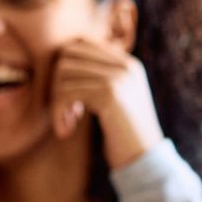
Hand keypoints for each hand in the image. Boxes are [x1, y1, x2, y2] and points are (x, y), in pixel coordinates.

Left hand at [50, 37, 160, 168]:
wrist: (144, 159)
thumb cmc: (123, 133)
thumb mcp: (114, 99)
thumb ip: (97, 77)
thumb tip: (62, 60)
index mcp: (128, 63)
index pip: (82, 43)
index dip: (65, 69)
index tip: (69, 95)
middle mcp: (126, 65)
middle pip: (68, 54)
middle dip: (57, 82)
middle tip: (66, 110)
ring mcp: (120, 78)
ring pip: (63, 73)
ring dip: (56, 102)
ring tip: (68, 122)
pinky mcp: (110, 95)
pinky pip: (66, 93)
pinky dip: (58, 114)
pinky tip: (66, 131)